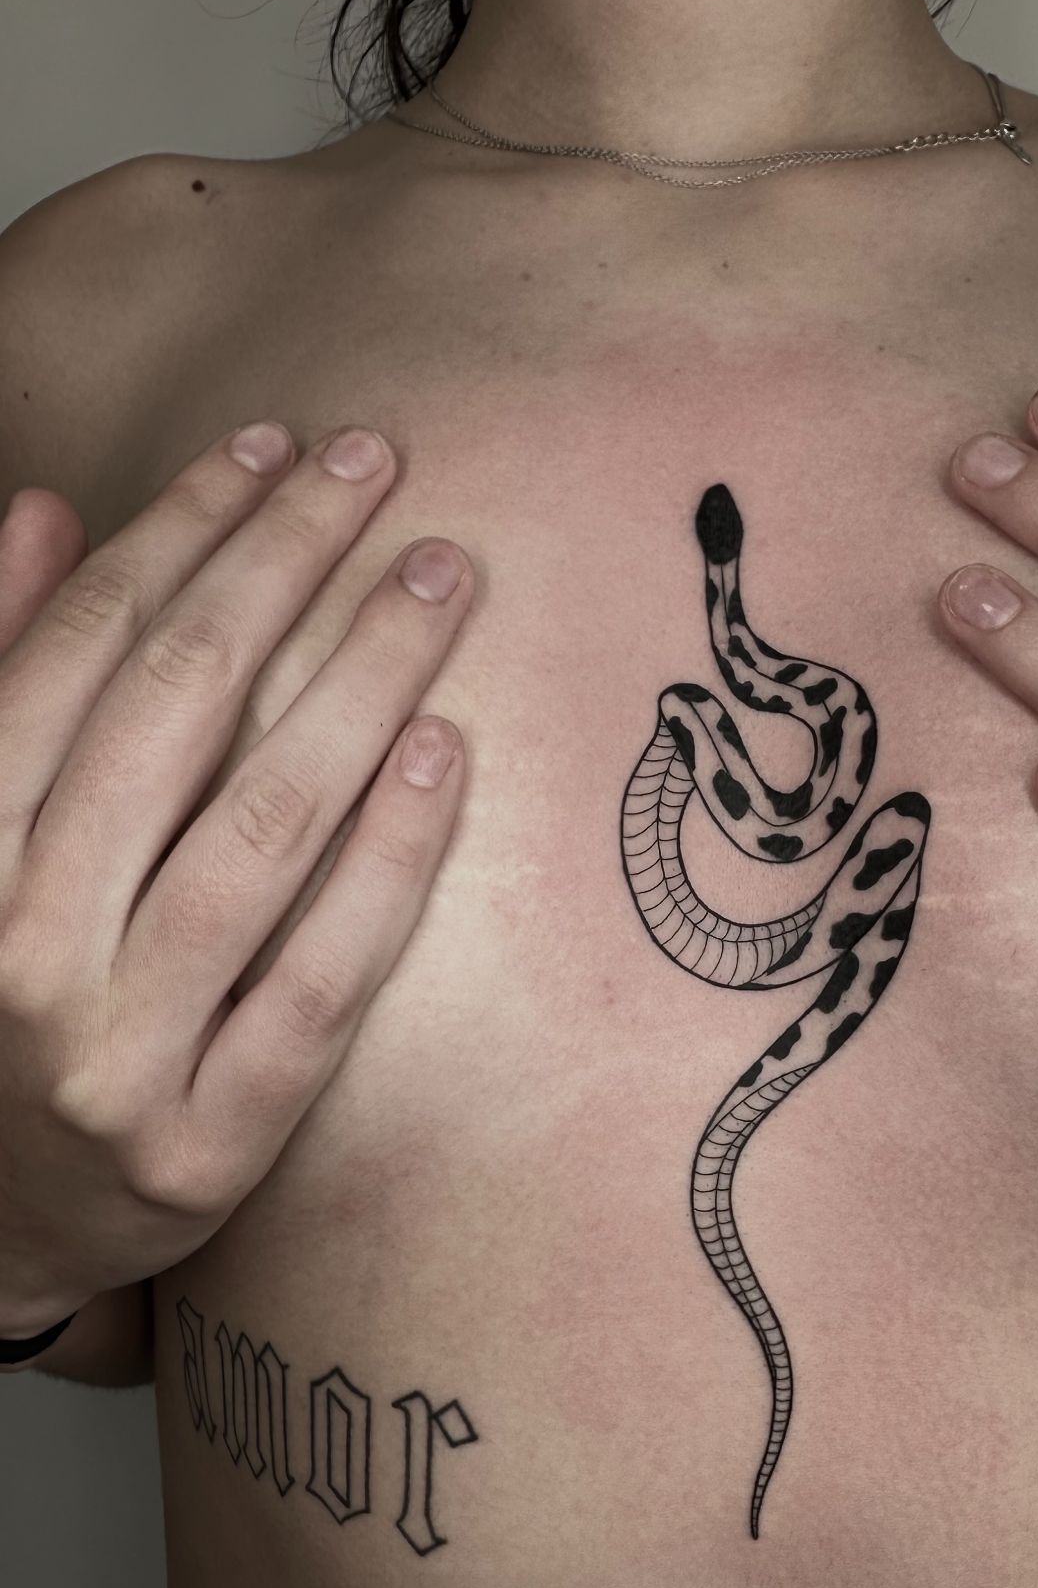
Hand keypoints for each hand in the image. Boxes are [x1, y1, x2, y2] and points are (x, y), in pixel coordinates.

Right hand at [0, 422, 470, 1336]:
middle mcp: (13, 948)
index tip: (268, 443)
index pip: (73, 651)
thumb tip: (47, 508)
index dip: (176, 529)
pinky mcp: (210, 1145)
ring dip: (357, 680)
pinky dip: (388, 861)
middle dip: (279, 563)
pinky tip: (444, 749)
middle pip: (169, 711)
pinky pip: (320, 981)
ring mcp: (111, 1056)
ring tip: (439, 575)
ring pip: (256, 830)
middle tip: (376, 463)